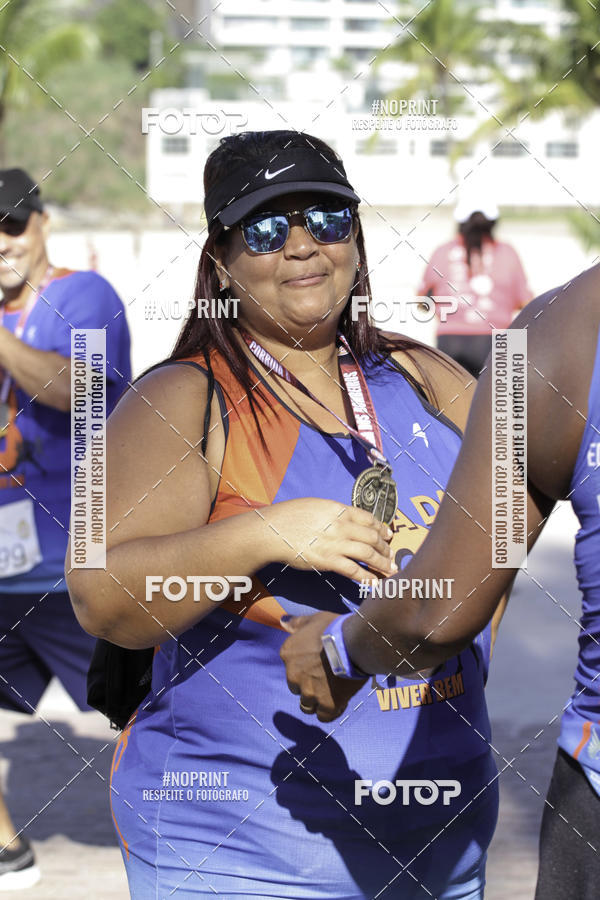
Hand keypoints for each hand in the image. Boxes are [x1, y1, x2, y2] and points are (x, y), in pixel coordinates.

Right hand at [263, 498, 396, 583]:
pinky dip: (367, 578)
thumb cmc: (289, 516)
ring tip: (391, 571)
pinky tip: (374, 583)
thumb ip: (334, 513)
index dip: (381, 528)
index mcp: (339, 510)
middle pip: (372, 538)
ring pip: (368, 554)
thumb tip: (346, 520)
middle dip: (386, 549)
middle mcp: (341, 526)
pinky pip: (354, 571)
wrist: (272, 531)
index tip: (388, 535)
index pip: (368, 518)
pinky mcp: (328, 561)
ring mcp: (336, 544)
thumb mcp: (315, 506)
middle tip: (392, 556)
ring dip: (382, 564)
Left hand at [280, 611, 366, 722]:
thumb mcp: (313, 619)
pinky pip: (323, 716)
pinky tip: (338, 703)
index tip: (317, 664)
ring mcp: (309, 692)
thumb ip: (297, 623)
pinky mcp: (327, 705)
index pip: (291, 668)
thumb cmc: (333, 628)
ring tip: (331, 693)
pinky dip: (329, 712)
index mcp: (288, 654)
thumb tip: (283, 622)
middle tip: (325, 679)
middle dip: (308, 686)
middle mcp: (294, 676)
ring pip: (307, 705)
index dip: (305, 668)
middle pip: (297, 688)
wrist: (353, 644)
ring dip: (316, 701)